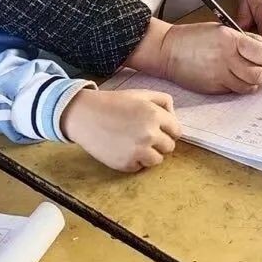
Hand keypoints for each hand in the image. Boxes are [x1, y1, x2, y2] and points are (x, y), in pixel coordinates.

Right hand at [61, 88, 181, 172]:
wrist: (84, 115)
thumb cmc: (112, 103)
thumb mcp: (139, 94)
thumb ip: (163, 100)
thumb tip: (174, 118)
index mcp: (155, 115)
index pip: (177, 132)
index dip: (167, 130)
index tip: (156, 128)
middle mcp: (149, 134)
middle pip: (169, 147)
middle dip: (158, 142)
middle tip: (141, 135)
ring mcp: (138, 151)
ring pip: (157, 160)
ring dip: (149, 154)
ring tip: (133, 143)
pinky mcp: (126, 164)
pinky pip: (140, 167)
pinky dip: (134, 161)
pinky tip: (122, 148)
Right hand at [160, 22, 261, 94]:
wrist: (167, 50)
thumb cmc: (194, 37)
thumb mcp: (223, 29)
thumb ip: (246, 39)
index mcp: (231, 39)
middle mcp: (228, 58)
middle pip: (259, 74)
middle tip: (261, 70)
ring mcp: (220, 75)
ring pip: (249, 86)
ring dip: (252, 82)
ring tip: (246, 74)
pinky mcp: (213, 87)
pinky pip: (234, 90)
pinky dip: (238, 86)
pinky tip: (231, 78)